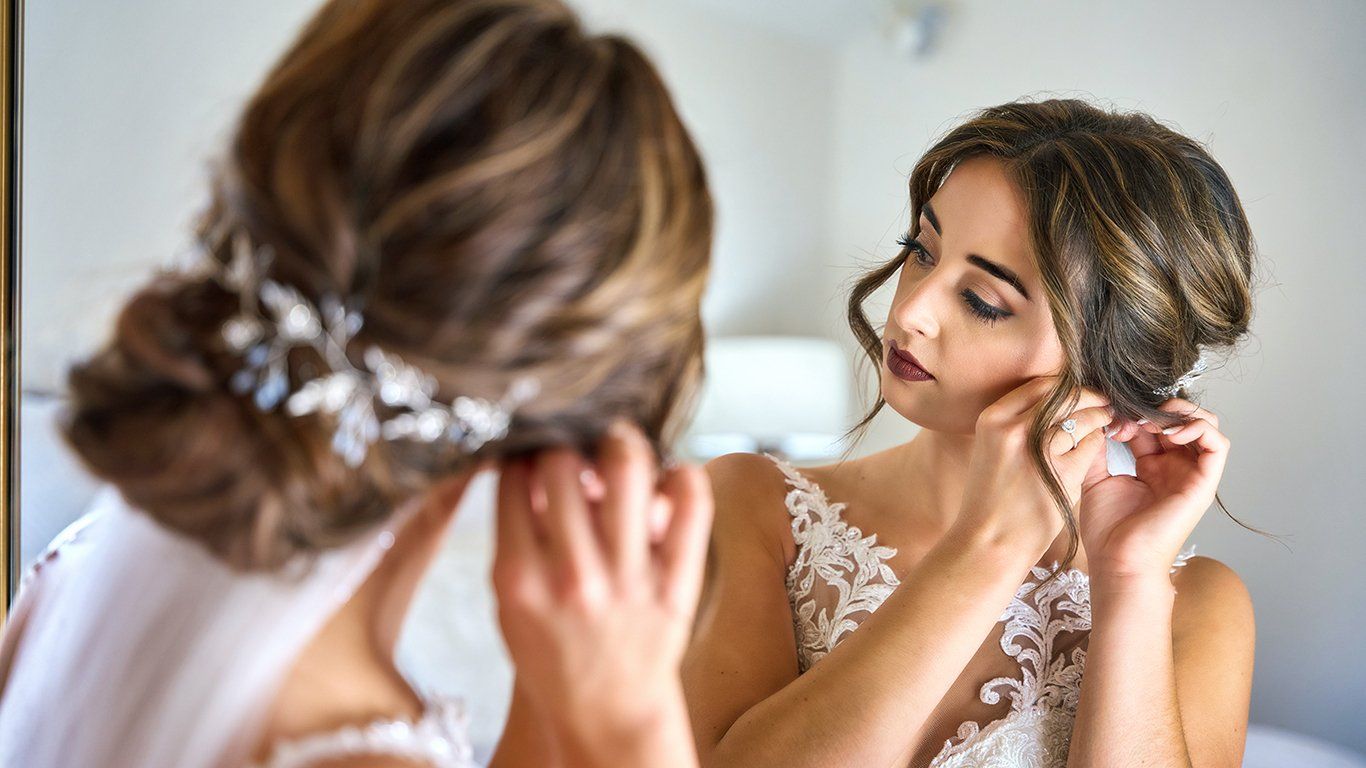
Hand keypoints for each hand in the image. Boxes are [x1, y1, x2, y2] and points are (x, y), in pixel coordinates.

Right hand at [492, 418, 712, 759]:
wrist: (607, 714)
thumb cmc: (555, 655)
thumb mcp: (510, 603)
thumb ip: (516, 536)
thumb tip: (531, 462)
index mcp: (520, 579)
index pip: (514, 480)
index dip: (523, 451)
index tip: (534, 447)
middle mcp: (573, 576)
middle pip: (564, 464)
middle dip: (565, 443)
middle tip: (575, 445)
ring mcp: (628, 580)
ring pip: (626, 469)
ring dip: (620, 443)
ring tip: (617, 447)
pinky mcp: (676, 585)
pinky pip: (691, 506)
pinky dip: (683, 476)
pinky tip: (668, 476)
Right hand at [957, 375, 1114, 557]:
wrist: (988, 543)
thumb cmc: (990, 500)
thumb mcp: (990, 450)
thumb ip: (1015, 424)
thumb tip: (1054, 401)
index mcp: (993, 419)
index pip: (1040, 386)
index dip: (1067, 385)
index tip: (1079, 391)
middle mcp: (1015, 429)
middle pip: (1066, 395)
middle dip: (1090, 396)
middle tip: (1103, 401)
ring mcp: (1040, 450)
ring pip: (1084, 417)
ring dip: (1099, 418)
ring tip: (1105, 421)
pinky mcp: (1063, 473)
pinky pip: (1092, 445)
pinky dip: (1097, 444)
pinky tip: (1095, 449)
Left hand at [1077, 397, 1227, 582]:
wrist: (1119, 561)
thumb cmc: (1107, 531)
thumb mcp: (1096, 478)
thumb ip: (1099, 448)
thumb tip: (1099, 419)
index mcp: (1151, 467)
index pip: (1154, 425)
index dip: (1135, 414)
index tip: (1111, 422)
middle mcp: (1175, 468)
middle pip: (1182, 420)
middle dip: (1157, 410)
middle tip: (1131, 420)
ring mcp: (1191, 475)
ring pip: (1205, 425)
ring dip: (1180, 414)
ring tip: (1152, 424)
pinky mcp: (1204, 484)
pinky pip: (1218, 444)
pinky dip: (1198, 428)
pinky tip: (1170, 435)